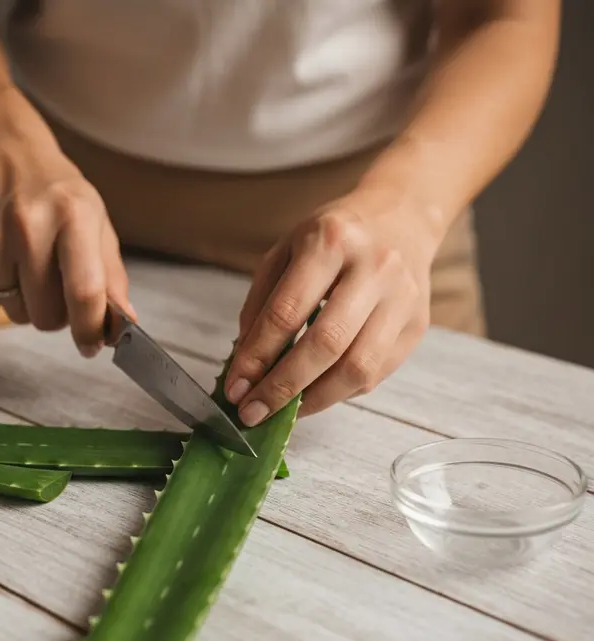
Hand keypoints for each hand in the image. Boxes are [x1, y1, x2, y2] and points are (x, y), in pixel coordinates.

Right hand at [0, 90, 132, 356]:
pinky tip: (8, 257)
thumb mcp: (96, 224)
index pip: (84, 292)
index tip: (93, 344)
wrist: (1, 151)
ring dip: (30, 302)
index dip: (90, 329)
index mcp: (73, 216)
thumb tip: (125, 325)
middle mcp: (28, 224)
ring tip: (32, 266)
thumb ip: (111, 278)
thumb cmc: (58, 193)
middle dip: (59, 316)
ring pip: (17, 313)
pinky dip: (4, 289)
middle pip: (46, 315)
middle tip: (60, 288)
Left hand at [224, 186, 441, 423]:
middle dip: (283, 387)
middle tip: (253, 413)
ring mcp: (402, 298)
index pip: (286, 312)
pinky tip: (315, 395)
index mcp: (330, 241)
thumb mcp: (287, 250)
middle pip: (325, 344)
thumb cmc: (335, 237)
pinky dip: (340, 392)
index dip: (256, 357)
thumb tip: (245, 365)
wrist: (403, 217)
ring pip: (357, 368)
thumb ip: (262, 303)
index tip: (235, 388)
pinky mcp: (416, 325)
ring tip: (284, 413)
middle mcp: (373, 268)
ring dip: (314, 400)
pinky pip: (376, 374)